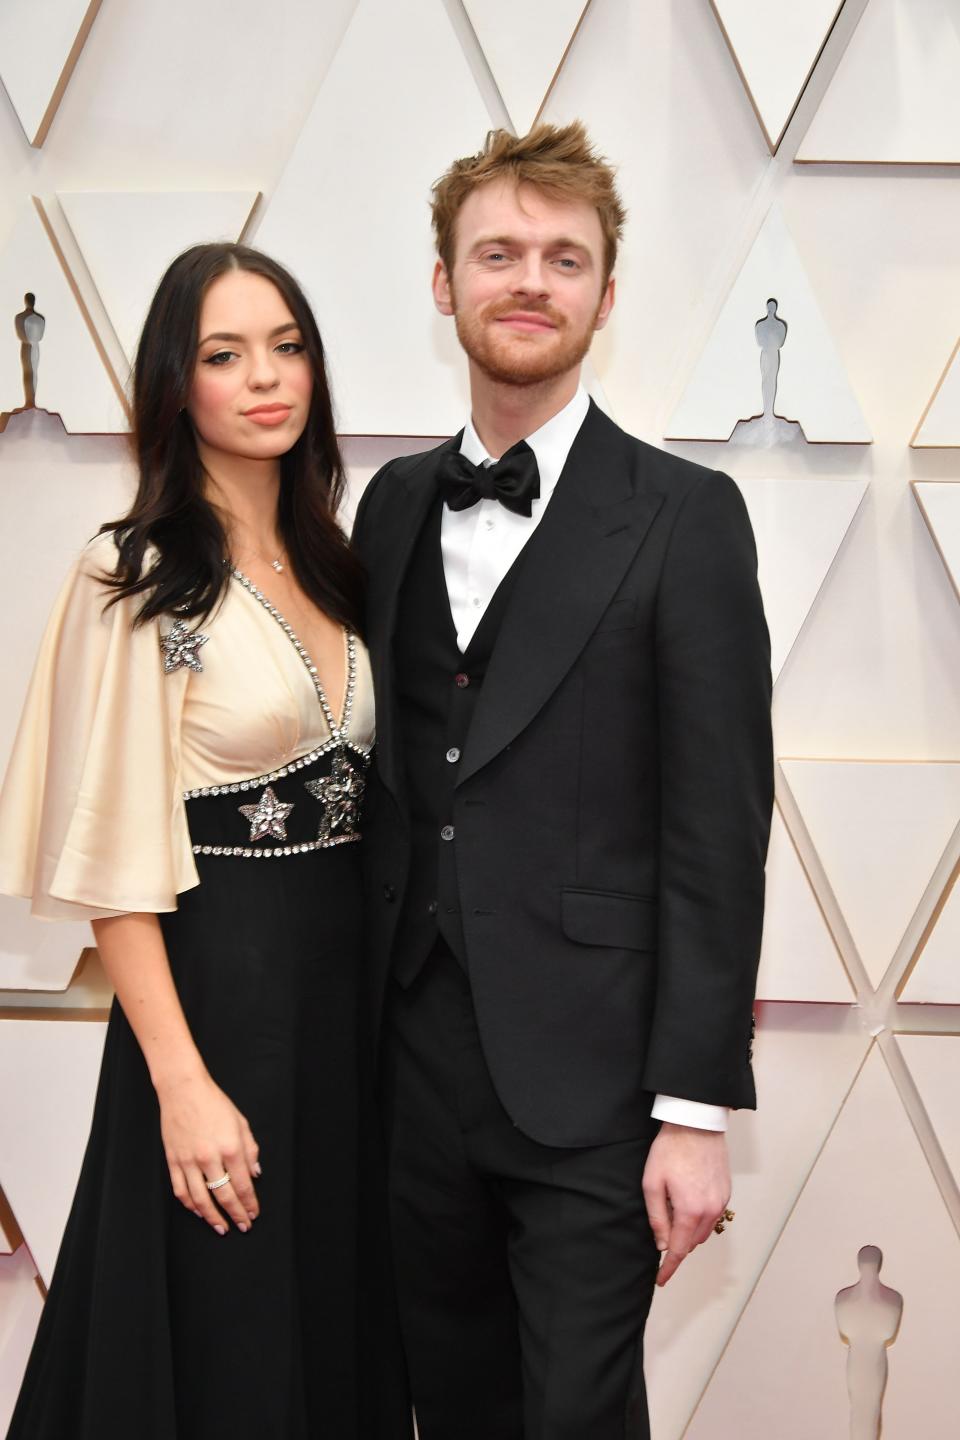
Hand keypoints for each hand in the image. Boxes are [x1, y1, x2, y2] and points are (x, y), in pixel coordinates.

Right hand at [158, 1071, 260, 1235]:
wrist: (183, 1090)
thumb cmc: (214, 1103)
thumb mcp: (240, 1122)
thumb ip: (250, 1150)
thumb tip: (255, 1174)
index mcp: (230, 1147)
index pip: (243, 1185)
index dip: (249, 1203)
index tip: (253, 1214)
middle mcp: (210, 1158)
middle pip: (224, 1196)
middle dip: (236, 1214)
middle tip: (243, 1226)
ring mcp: (189, 1161)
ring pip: (201, 1200)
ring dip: (212, 1217)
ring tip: (222, 1227)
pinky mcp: (173, 1161)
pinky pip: (181, 1191)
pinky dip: (190, 1205)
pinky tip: (199, 1211)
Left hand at [642, 1122, 729, 1286]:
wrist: (695, 1124)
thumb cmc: (671, 1149)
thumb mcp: (652, 1183)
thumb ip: (657, 1218)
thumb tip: (662, 1244)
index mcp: (690, 1211)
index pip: (679, 1250)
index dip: (669, 1268)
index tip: (661, 1279)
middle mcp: (710, 1210)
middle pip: (692, 1242)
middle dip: (676, 1242)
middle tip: (660, 1223)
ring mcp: (721, 1201)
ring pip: (703, 1231)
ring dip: (688, 1230)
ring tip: (672, 1207)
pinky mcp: (725, 1192)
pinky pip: (712, 1215)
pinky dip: (699, 1217)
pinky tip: (686, 1200)